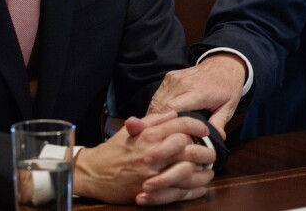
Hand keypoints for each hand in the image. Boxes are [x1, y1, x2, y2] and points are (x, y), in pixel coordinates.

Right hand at [73, 112, 214, 203]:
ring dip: (203, 172)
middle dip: (206, 150)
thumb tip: (175, 113)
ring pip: (188, 172)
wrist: (92, 173)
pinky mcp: (150, 192)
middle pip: (189, 149)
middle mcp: (152, 154)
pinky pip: (179, 192)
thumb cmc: (114, 149)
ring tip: (209, 169)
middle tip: (213, 151)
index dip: (197, 126)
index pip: (182, 126)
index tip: (205, 130)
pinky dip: (194, 190)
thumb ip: (155, 120)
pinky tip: (202, 186)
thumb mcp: (132, 129)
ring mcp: (151, 174)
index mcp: (149, 135)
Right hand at [148, 53, 246, 137]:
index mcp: (198, 92)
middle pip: (161, 107)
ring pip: (156, 101)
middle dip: (158, 123)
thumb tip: (217, 138)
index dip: (166, 124)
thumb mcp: (228, 106)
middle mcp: (183, 83)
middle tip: (159, 137)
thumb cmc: (228, 87)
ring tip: (158, 129)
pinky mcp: (170, 76)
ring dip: (155, 115)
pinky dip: (157, 106)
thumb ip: (219, 122)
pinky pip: (158, 94)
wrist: (225, 64)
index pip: (172, 110)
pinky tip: (162, 117)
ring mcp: (174, 78)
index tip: (165, 137)